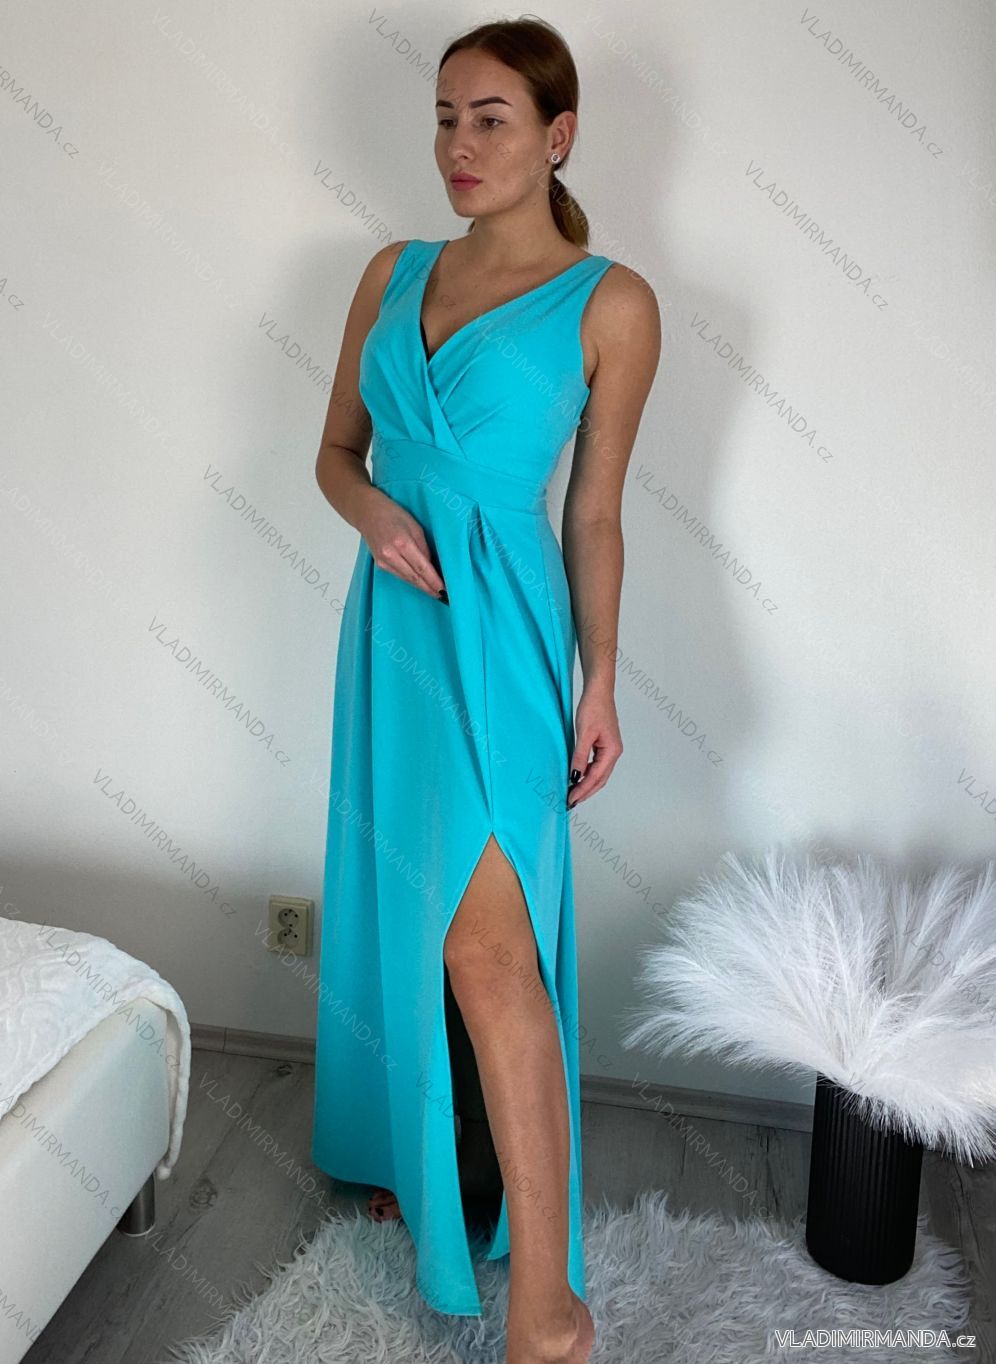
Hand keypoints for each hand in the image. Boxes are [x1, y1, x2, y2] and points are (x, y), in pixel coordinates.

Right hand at [358, 489, 446, 600]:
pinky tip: (420, 583)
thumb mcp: (414, 526)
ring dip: (421, 587)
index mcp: (402, 543)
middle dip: (429, 588)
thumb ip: (423, 547)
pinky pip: (399, 575)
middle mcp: (391, 555)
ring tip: (434, 593)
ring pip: (406, 579)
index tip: (444, 590)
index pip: (421, 567)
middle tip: (443, 597)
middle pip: (414, 577)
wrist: (367, 513)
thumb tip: (431, 565)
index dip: (433, 581)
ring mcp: (383, 561)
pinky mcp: (379, 564)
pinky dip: (411, 580)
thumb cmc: (393, 514)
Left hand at [567, 683, 622, 808]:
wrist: (598, 692)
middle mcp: (614, 753)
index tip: (571, 799)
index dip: (583, 790)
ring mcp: (610, 749)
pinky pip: (596, 765)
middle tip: (571, 802)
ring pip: (599, 774)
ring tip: (573, 793)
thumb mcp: (583, 734)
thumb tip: (575, 775)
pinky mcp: (604, 745)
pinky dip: (587, 773)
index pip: (596, 777)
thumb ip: (580, 756)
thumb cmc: (593, 708)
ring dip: (587, 784)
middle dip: (586, 792)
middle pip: (600, 780)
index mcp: (612, 751)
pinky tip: (577, 776)